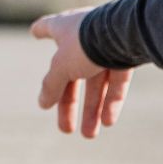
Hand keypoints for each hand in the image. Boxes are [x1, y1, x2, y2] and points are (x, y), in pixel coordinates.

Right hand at [31, 8, 132, 137]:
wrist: (127, 34)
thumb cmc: (87, 43)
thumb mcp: (61, 67)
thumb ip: (52, 85)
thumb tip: (42, 103)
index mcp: (65, 29)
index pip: (48, 28)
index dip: (41, 30)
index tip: (34, 32)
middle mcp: (85, 36)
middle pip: (72, 74)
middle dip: (68, 104)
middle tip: (65, 129)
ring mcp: (107, 46)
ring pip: (97, 83)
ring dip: (92, 110)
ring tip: (89, 135)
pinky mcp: (127, 57)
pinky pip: (117, 83)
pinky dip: (111, 102)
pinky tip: (107, 122)